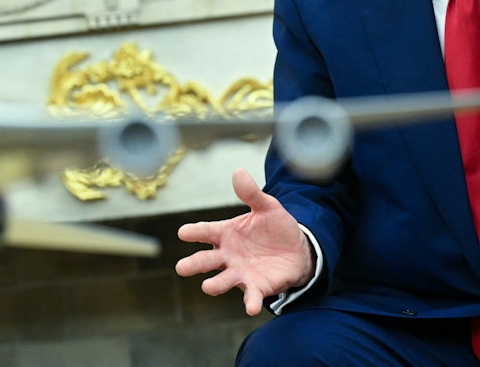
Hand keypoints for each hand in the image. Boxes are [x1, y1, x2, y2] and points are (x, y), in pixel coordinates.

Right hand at [175, 168, 314, 315]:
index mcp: (227, 233)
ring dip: (215, 285)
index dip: (195, 232)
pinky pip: (252, 296)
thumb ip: (251, 193)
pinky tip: (250, 307)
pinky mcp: (257, 287)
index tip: (182, 232)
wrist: (297, 249)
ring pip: (223, 280)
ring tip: (207, 287)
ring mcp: (241, 272)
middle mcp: (228, 255)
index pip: (207, 231)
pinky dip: (250, 302)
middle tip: (181, 268)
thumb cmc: (275, 227)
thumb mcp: (267, 207)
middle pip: (207, 260)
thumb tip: (238, 171)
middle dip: (194, 264)